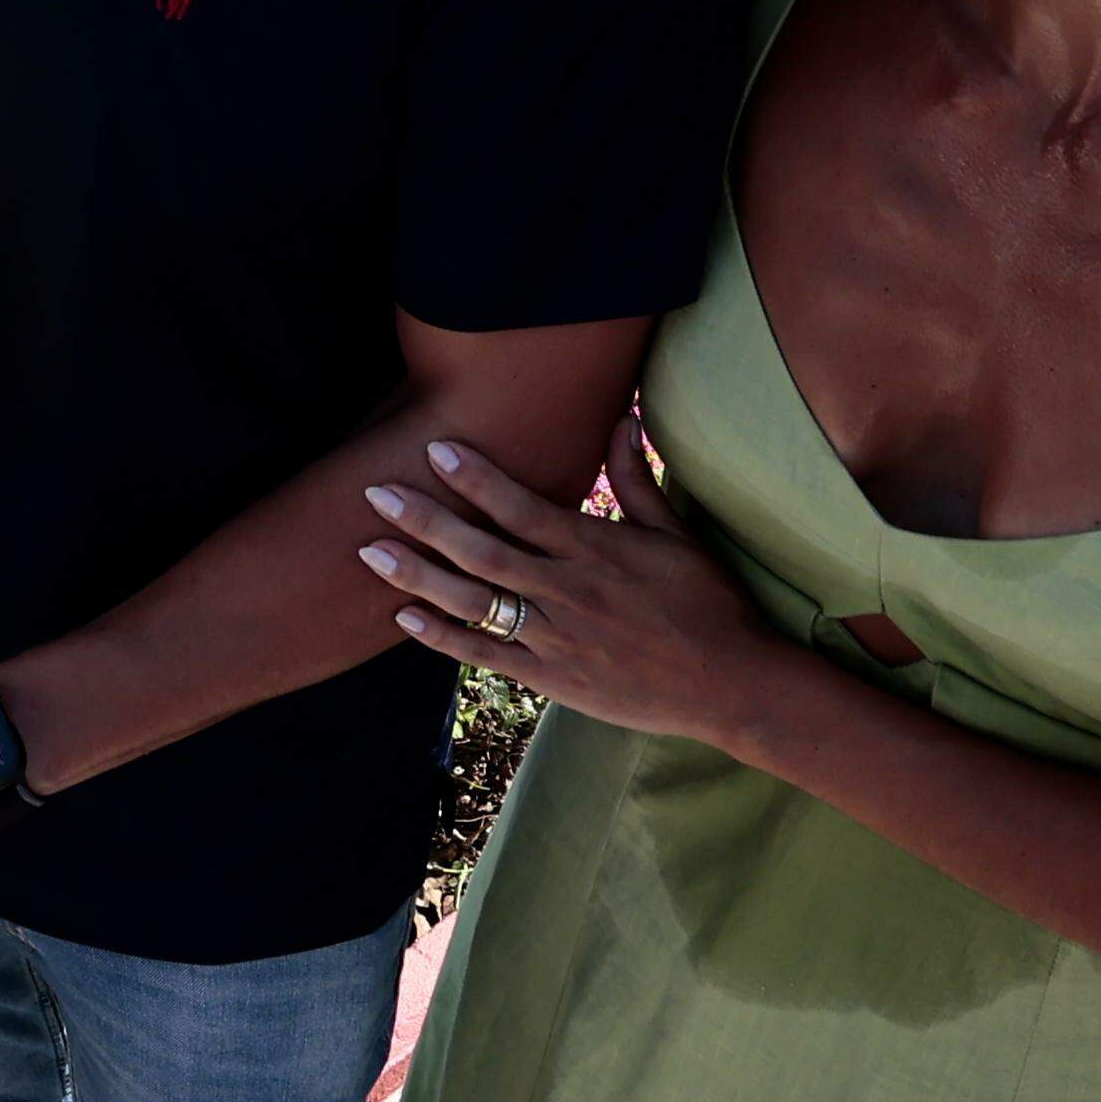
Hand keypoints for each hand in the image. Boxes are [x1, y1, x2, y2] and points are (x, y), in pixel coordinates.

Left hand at [357, 415, 772, 742]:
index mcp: (595, 550)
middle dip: (424, 521)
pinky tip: (403, 617)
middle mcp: (567, 591)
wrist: (731, 684)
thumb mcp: (676, 534)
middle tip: (375, 494)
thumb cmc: (707, 602)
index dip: (475, 478)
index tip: (434, 449)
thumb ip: (636, 477)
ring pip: (472, 603)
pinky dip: (442, 638)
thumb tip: (622, 417)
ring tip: (369, 551)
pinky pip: (486, 656)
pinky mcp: (552, 679)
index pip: (522, 507)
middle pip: (481, 551)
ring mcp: (556, 638)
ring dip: (417, 577)